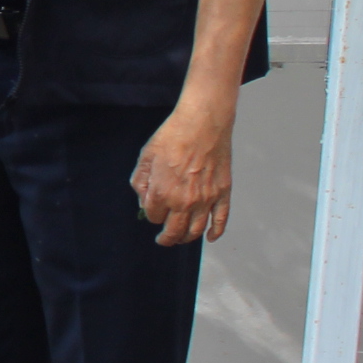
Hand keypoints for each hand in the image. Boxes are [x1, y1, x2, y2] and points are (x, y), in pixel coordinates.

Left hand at [131, 93, 236, 245]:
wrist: (202, 123)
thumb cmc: (172, 136)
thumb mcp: (145, 157)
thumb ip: (140, 182)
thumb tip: (143, 200)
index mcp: (163, 193)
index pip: (153, 217)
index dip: (151, 214)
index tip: (152, 209)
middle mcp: (184, 202)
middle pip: (174, 231)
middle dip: (166, 238)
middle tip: (163, 239)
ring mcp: (206, 200)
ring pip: (196, 231)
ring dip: (187, 239)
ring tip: (181, 238)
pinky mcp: (222, 193)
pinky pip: (221, 220)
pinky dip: (216, 232)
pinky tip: (210, 237)